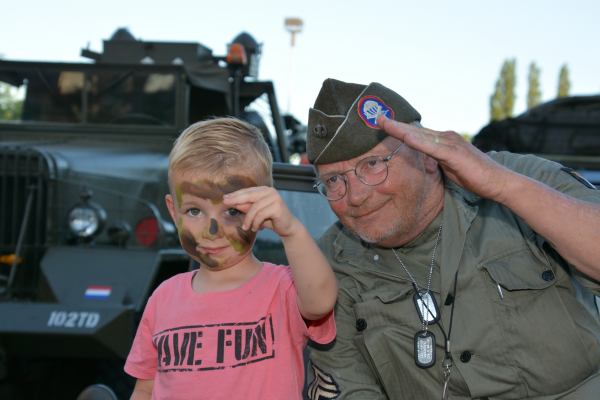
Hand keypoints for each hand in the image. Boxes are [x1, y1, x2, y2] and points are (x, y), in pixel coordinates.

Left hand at [223, 187, 297, 236]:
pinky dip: (256, 222)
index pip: (247, 191)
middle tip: (226, 203)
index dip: (235, 195)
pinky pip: (261, 214)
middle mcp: (270, 191)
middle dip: (236, 200)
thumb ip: (247, 207)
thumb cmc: (271, 219)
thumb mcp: (256, 213)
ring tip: (246, 227)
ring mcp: (275, 198)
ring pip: (255, 207)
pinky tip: (256, 228)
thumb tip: (234, 203)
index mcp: (264, 190)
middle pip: (249, 195)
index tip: (224, 198)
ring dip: (249, 219)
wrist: (287, 227)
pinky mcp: (277, 207)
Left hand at [376, 115, 514, 202]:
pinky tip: (405, 137)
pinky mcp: (455, 154)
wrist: (498, 181)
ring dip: (400, 129)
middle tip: (376, 116)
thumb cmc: (474, 176)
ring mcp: (451, 143)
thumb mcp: (448, 167)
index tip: (382, 123)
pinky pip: (433, 147)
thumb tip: (423, 161)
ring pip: (420, 135)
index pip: (417, 132)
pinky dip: (418, 142)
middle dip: (395, 124)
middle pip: (415, 129)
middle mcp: (446, 137)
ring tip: (383, 122)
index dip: (399, 128)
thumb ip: (435, 161)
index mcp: (443, 140)